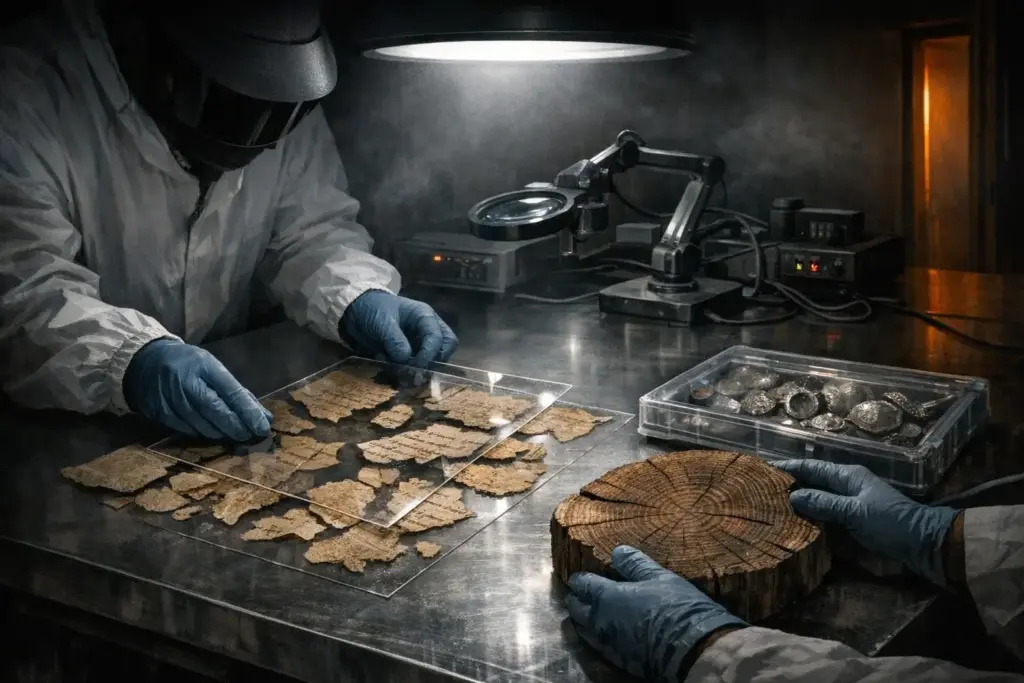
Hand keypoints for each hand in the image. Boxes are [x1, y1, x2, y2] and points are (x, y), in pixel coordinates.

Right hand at [123, 339, 271, 441]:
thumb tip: (262, 415)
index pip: (231, 392)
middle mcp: (187, 383)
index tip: (263, 426)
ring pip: (203, 426)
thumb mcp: (212, 367)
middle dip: (237, 428)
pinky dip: (204, 434)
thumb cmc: (187, 364)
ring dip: (222, 434)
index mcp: (204, 366)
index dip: (248, 412)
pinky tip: (214, 434)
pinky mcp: (161, 414)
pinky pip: (187, 431)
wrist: (144, 362)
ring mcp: (172, 400)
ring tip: (236, 436)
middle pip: (217, 412)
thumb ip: (236, 391)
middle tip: (251, 436)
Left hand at [340, 290, 456, 366]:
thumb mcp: (381, 322)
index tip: (417, 368)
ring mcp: (420, 342)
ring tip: (400, 375)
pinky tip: (391, 369)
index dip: (429, 355)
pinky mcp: (411, 353)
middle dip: (433, 362)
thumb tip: (406, 358)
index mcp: (424, 316)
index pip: (437, 337)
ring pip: (434, 359)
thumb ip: (394, 340)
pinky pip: (417, 366)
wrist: (357, 312)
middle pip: (445, 347)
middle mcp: (427, 329)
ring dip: (420, 370)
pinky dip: (407, 371)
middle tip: (416, 374)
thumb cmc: (372, 309)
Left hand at [566, 546, 744, 681]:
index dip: (579, 578)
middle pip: (575, 608)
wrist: (692, 650)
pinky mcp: (617, 660)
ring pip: (583, 629)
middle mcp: (600, 621)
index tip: (579, 575)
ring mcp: (607, 643)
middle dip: (576, 598)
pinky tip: (607, 631)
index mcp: (606, 597)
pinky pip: (597, 645)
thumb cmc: (676, 607)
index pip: (582, 584)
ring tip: (591, 612)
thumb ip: (635, 564)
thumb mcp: (659, 577)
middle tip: (582, 593)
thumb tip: (617, 551)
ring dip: (583, 619)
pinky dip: (596, 635)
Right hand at [774, 459, 957, 584]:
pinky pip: (826, 517)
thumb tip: (792, 495)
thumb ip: (824, 503)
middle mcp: (847, 486)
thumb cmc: (890, 523)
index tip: (764, 469)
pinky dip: (811, 519)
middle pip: (812, 482)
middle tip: (762, 491)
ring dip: (799, 504)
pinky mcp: (854, 523)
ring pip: (818, 500)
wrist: (924, 545)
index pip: (811, 467)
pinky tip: (796, 526)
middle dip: (790, 485)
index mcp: (847, 476)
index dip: (788, 467)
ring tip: (772, 508)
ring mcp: (851, 505)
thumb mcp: (855, 511)